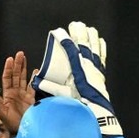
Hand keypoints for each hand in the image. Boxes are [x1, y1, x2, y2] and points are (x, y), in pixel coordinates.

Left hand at [0, 51, 35, 133]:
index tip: (10, 59)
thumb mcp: (2, 114)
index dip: (8, 69)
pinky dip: (34, 79)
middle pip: (15, 75)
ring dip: (24, 68)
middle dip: (17, 65)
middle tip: (19, 54)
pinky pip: (33, 86)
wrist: (24, 130)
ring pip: (23, 78)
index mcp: (7, 95)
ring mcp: (23, 95)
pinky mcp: (31, 99)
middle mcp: (15, 93)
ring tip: (24, 57)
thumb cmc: (11, 124)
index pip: (7, 78)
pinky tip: (36, 72)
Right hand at [31, 21, 121, 136]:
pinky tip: (101, 41)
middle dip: (79, 33)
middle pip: (84, 45)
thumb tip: (36, 82)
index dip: (64, 39)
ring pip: (95, 48)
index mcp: (78, 70)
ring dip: (92, 37)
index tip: (58, 31)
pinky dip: (101, 47)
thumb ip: (50, 87)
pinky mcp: (101, 73)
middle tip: (75, 24)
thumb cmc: (78, 104)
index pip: (70, 50)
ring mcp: (96, 69)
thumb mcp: (62, 96)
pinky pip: (102, 56)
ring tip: (89, 28)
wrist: (97, 113)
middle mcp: (88, 66)